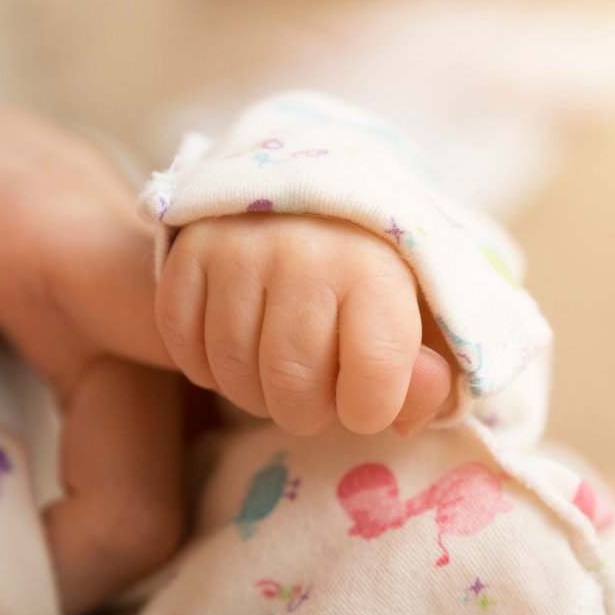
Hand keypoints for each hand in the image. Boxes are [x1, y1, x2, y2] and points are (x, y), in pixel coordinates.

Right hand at [155, 214, 452, 436]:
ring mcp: (241, 248)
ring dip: (254, 392)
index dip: (370, 410)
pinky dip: (205, 364)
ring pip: (233, 369)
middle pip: (292, 383)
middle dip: (307, 411)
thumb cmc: (380, 269)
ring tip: (278, 374)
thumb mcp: (428, 318)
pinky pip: (181, 339)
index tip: (368, 399)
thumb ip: (432, 376)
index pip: (372, 378)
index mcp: (376, 267)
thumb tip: (404, 419)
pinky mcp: (192, 247)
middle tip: (317, 394)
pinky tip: (236, 352)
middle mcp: (304, 252)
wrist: (317, 195)